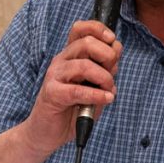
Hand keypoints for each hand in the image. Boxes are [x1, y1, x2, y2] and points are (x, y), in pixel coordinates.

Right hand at [22, 20, 121, 153]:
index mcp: (70, 56)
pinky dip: (96, 95)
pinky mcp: (52, 94)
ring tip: (109, 90)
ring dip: (104, 78)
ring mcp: (55, 76)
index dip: (98, 29)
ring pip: (84, 65)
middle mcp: (61, 61)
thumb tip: (116, 53)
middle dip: (107, 55)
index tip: (112, 40)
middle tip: (113, 72)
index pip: (80, 29)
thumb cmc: (72, 109)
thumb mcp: (94, 86)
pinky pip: (77, 90)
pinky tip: (106, 99)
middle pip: (85, 42)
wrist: (47, 133)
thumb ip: (105, 70)